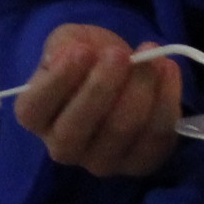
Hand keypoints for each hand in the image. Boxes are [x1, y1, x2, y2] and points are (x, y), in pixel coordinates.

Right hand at [11, 23, 183, 176]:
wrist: (122, 73)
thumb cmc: (89, 58)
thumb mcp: (70, 41)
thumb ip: (64, 44)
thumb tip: (70, 54)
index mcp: (36, 117)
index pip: (35, 108)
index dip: (58, 81)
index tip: (82, 51)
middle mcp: (62, 148)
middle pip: (77, 127)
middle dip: (102, 86)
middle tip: (120, 54)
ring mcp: (101, 161)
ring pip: (120, 130)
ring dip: (140, 89)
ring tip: (152, 57)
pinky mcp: (139, 163)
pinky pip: (155, 137)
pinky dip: (166, 100)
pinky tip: (168, 69)